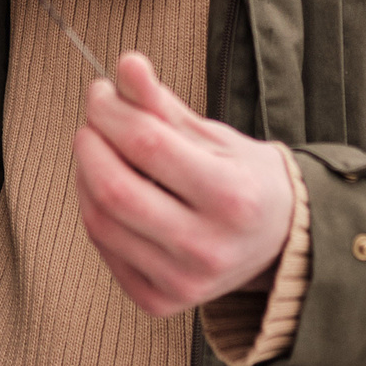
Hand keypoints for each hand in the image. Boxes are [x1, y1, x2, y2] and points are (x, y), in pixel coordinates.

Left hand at [73, 50, 295, 316]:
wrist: (279, 243)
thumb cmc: (246, 181)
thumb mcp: (215, 135)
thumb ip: (164, 104)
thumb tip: (126, 64)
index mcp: (232, 197)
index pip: (147, 145)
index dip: (111, 111)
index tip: (101, 91)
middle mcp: (208, 247)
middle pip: (115, 189)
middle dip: (90, 143)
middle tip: (94, 121)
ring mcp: (182, 282)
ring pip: (100, 221)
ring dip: (86, 176)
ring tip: (100, 152)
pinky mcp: (159, 301)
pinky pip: (104, 249)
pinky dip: (96, 212)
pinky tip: (110, 191)